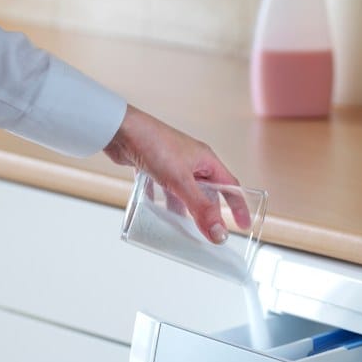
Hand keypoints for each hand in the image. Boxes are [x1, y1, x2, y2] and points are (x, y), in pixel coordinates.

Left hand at [103, 104, 246, 243]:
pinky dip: (162, 202)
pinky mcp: (154, 167)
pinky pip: (164, 189)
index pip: (230, 186)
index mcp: (206, 160)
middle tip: (210, 232)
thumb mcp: (181, 181)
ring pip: (184, 193)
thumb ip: (200, 208)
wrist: (118, 129)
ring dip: (183, 210)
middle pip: (208, 191)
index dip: (238, 206)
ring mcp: (173, 164)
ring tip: (182, 228)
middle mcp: (192, 161)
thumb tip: (219, 232)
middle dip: (208, 212)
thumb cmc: (153, 144)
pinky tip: (157, 212)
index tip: (243, 225)